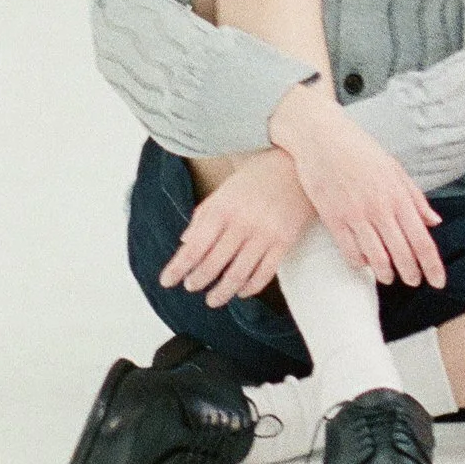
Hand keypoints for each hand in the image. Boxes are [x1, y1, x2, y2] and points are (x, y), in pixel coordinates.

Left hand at [159, 149, 317, 307]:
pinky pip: (264, 273)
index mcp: (223, 208)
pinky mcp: (285, 241)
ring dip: (222, 292)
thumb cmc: (257, 177)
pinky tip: (242, 291)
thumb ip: (203, 215)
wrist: (297, 163)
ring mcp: (265, 233)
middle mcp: (242, 222)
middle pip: (213, 264)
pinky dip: (250, 288)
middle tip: (191, 286)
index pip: (194, 247)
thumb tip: (185, 243)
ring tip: (213, 299)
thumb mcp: (224, 190)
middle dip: (198, 281)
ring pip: (238, 275)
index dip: (178, 268)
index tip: (167, 281)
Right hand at [267, 87, 446, 289]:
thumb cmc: (361, 151)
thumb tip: (434, 222)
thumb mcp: (395, 169)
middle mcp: (380, 208)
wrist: (322, 138)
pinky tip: (364, 265)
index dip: (432, 265)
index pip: (422, 239)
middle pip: (402, 253)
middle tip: (415, 282)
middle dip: (412, 273)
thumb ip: (416, 198)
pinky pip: (349, 251)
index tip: (438, 282)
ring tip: (389, 278)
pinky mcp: (333, 218)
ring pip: (376, 257)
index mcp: (399, 195)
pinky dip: (359, 263)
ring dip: (386, 273)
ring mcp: (356, 215)